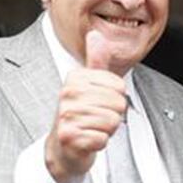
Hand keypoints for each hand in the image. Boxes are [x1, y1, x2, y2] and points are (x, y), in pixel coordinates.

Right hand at [45, 28, 129, 182]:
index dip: (115, 98)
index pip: (119, 85)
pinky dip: (100, 142)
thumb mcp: (88, 85)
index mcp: (75, 78)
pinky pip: (103, 138)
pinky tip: (88, 140)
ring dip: (106, 129)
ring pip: (112, 121)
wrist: (63, 148)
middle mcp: (67, 94)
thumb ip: (96, 60)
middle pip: (118, 103)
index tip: (99, 103)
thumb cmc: (79, 115)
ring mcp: (66, 115)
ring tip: (92, 128)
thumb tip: (96, 34)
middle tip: (96, 118)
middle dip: (113, 115)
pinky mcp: (69, 136)